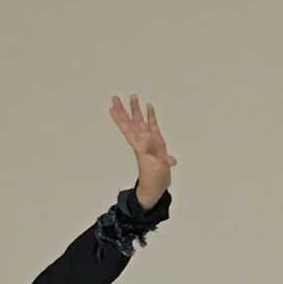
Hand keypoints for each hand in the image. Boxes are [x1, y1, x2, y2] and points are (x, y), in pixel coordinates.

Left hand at [109, 95, 176, 210]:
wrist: (155, 187)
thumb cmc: (153, 179)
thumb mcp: (156, 170)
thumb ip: (162, 162)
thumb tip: (169, 159)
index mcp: (140, 146)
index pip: (127, 129)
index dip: (120, 119)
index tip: (112, 109)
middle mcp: (142, 140)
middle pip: (131, 122)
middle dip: (123, 110)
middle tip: (115, 97)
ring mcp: (149, 140)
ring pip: (140, 121)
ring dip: (136, 109)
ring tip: (132, 96)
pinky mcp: (157, 141)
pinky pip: (153, 125)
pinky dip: (151, 116)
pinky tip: (149, 106)